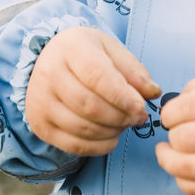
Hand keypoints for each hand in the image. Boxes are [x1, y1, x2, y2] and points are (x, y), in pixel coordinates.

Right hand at [25, 27, 160, 155]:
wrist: (47, 61)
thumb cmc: (85, 54)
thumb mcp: (110, 50)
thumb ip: (133, 70)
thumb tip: (153, 92)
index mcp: (70, 48)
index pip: (97, 76)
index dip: (123, 96)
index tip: (141, 107)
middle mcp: (49, 74)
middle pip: (89, 106)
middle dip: (121, 117)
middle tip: (138, 118)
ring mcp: (40, 101)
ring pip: (83, 128)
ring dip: (112, 132)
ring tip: (125, 124)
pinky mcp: (40, 124)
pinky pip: (73, 145)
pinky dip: (99, 147)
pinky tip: (111, 136)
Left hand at [156, 74, 194, 194]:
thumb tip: (169, 108)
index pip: (184, 108)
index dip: (168, 114)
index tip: (170, 116)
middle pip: (183, 139)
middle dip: (172, 136)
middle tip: (175, 132)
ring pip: (186, 168)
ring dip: (168, 160)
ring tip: (166, 153)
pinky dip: (183, 180)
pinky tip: (185, 169)